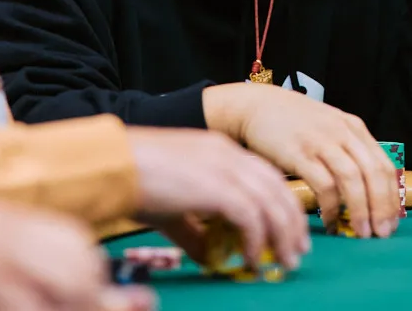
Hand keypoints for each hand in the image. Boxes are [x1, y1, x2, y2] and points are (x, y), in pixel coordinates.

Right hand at [126, 128, 308, 269]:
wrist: (114, 166)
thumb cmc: (136, 181)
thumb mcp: (173, 205)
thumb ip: (195, 230)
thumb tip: (209, 258)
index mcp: (222, 151)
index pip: (268, 177)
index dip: (283, 205)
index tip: (290, 231)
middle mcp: (229, 155)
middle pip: (278, 189)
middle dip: (292, 223)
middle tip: (297, 252)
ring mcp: (224, 168)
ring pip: (271, 203)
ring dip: (282, 235)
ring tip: (285, 261)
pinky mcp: (216, 187)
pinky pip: (250, 216)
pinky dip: (256, 239)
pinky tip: (252, 258)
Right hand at [203, 83, 398, 239]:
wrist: (256, 105)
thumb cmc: (292, 124)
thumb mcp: (329, 129)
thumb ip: (347, 152)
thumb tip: (367, 192)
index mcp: (354, 128)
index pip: (384, 165)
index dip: (391, 197)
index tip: (392, 221)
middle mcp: (342, 133)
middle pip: (373, 173)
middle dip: (381, 207)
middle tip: (382, 233)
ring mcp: (321, 141)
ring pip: (353, 179)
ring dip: (360, 210)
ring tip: (361, 232)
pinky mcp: (299, 153)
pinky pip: (324, 184)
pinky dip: (331, 207)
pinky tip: (329, 221)